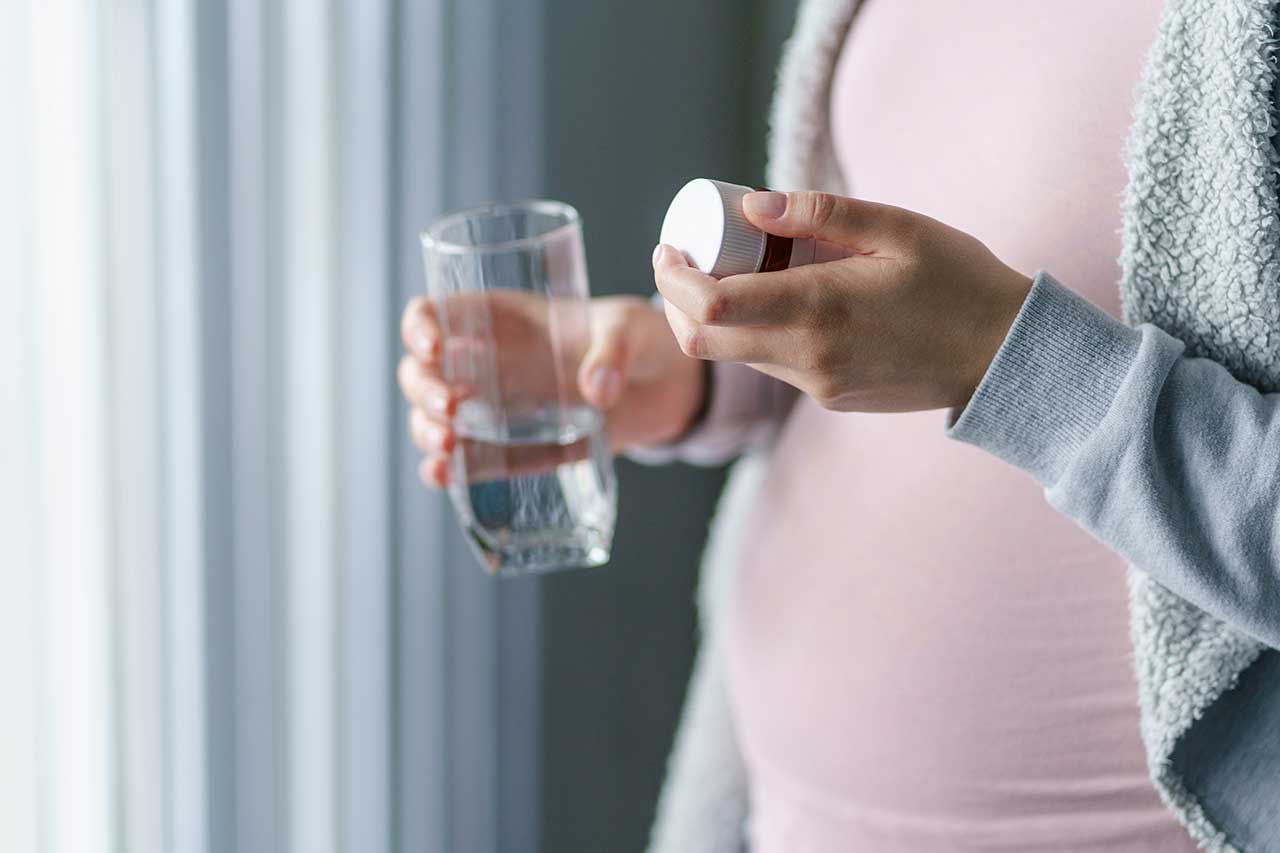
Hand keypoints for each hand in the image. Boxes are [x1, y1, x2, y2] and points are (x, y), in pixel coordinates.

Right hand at [398, 292, 704, 486]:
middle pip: (421, 372)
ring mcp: (495, 410)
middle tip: (452, 408)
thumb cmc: (640, 340)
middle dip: (423, 391)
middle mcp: (486, 363)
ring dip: (427, 433)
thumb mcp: (631, 329)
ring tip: (448, 447)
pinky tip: (444, 477)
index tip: (433, 347)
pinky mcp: (513, 450)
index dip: (420, 326)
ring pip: (432, 419)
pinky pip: (466, 462)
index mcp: (500, 318)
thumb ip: (614, 351)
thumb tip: (596, 392)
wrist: (666, 389)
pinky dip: (446, 472)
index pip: (436, 312)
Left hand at [653, 190, 1032, 412]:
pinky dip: (757, 334)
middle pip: (704, 342)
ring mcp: (818, 386)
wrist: (1006, 355)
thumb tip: (751, 205)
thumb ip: (821, 214)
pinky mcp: (830, 398)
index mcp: (820, 309)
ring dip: (717, 319)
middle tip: (684, 261)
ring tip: (738, 270)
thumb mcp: (898, 228)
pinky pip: (774, 366)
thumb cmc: (959, 281)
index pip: (711, 306)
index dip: (674, 279)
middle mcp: (809, 357)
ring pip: (736, 356)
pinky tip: (784, 300)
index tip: (668, 249)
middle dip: (678, 303)